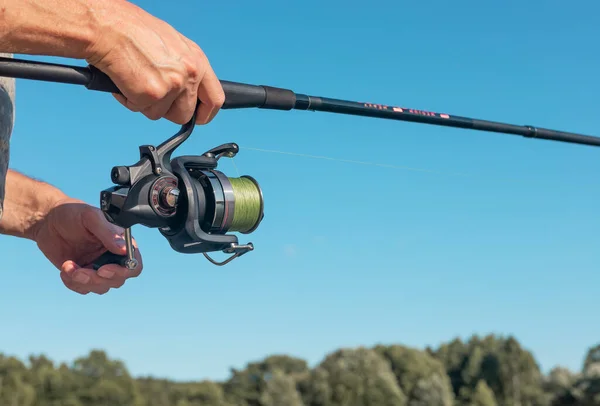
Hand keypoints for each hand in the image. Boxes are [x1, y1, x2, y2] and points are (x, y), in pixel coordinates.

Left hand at [33, 198, 142, 294]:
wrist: (47, 220)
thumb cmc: (70, 212)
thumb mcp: (90, 217)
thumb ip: (107, 232)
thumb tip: (124, 249)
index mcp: (120, 242)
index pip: (134, 263)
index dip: (124, 271)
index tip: (104, 269)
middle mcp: (112, 256)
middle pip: (118, 279)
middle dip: (98, 279)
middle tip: (81, 270)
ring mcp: (98, 267)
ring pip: (101, 287)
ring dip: (83, 281)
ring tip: (68, 266)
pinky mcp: (82, 274)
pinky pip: (84, 289)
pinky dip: (73, 283)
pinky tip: (65, 269)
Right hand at [85, 1, 224, 124]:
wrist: (107, 26)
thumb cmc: (131, 30)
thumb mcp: (170, 45)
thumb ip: (182, 69)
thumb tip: (184, 90)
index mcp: (197, 59)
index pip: (215, 99)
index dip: (205, 114)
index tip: (197, 118)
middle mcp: (190, 72)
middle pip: (185, 114)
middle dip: (166, 110)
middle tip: (150, 92)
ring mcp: (173, 85)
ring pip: (161, 114)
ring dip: (146, 104)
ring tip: (135, 79)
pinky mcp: (153, 95)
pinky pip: (142, 110)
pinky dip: (129, 100)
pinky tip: (125, 80)